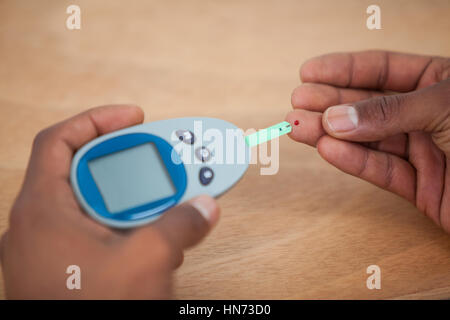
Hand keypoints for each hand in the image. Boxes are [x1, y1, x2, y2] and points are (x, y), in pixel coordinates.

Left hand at [0, 105, 219, 298]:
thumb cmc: (90, 312)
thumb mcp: (146, 263)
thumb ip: (180, 226)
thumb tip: (205, 207)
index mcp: (43, 210)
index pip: (60, 142)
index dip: (97, 120)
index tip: (135, 117)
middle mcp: (42, 224)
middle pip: (87, 172)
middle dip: (130, 161)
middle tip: (163, 158)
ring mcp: (54, 248)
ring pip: (98, 205)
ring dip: (136, 196)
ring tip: (168, 195)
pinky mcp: (69, 268)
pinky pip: (101, 231)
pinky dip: (129, 223)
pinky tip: (154, 231)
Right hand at [286, 51, 449, 231]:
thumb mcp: (447, 107)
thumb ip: (391, 112)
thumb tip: (338, 117)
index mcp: (444, 82)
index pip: (385, 69)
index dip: (344, 69)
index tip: (309, 71)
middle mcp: (431, 115)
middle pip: (369, 105)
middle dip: (330, 103)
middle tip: (297, 103)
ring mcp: (425, 151)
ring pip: (369, 140)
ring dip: (332, 134)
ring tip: (298, 128)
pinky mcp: (422, 187)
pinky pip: (382, 171)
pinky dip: (354, 162)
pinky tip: (327, 150)